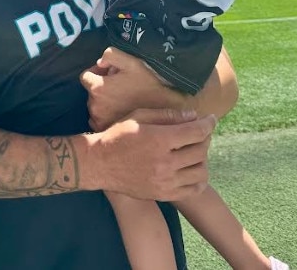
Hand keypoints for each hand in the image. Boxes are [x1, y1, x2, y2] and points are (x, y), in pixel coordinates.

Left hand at [80, 47, 185, 130]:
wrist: (164, 109)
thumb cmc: (148, 84)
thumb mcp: (132, 62)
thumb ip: (111, 55)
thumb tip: (100, 62)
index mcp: (98, 88)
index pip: (85, 76)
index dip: (95, 71)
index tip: (107, 72)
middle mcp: (94, 106)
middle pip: (91, 91)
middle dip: (101, 85)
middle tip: (118, 84)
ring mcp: (99, 120)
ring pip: (94, 106)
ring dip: (103, 100)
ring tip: (121, 98)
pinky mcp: (105, 130)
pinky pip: (97, 120)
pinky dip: (105, 115)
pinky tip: (119, 111)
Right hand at [90, 108, 215, 200]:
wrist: (99, 164)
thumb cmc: (118, 135)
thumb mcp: (138, 116)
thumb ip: (167, 115)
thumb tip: (193, 116)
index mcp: (159, 140)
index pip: (196, 132)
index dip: (208, 123)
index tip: (211, 119)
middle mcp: (165, 163)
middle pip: (201, 150)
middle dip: (205, 138)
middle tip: (200, 132)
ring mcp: (165, 182)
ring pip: (200, 171)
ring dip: (202, 158)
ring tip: (195, 151)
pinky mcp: (163, 195)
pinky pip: (192, 190)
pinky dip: (198, 179)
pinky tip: (191, 169)